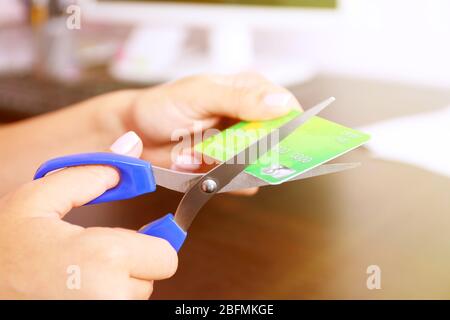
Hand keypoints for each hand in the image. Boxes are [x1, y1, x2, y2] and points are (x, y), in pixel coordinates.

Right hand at [0, 134, 176, 298]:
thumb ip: (85, 174)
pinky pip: (120, 306)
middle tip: (101, 254)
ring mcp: (105, 316)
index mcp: (104, 258)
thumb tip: (128, 154)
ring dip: (119, 282)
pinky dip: (108, 296)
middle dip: (135, 262)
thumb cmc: (0, 254)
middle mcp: (110, 297)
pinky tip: (79, 288)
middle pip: (154, 277)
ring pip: (136, 295)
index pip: (167, 255)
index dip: (152, 242)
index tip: (137, 235)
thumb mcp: (34, 201)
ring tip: (82, 273)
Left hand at [99, 73, 301, 193]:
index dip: (294, 124)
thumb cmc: (164, 105)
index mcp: (248, 92)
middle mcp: (248, 120)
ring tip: (203, 154)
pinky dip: (228, 183)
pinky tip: (208, 171)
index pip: (285, 107)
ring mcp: (237, 148)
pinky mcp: (225, 171)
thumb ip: (240, 99)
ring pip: (259, 164)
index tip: (293, 141)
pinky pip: (240, 182)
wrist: (134, 133)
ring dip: (237, 166)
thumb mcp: (200, 95)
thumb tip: (281, 104)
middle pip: (278, 141)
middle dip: (263, 152)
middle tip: (236, 151)